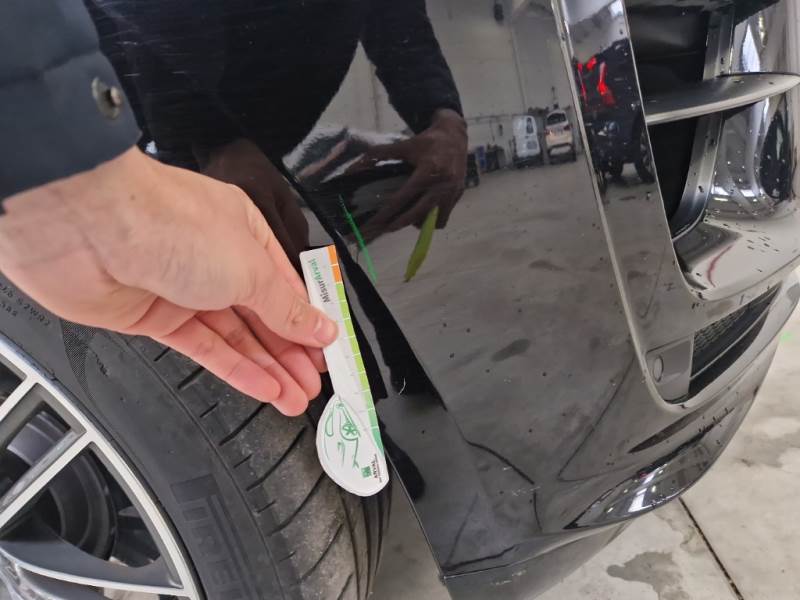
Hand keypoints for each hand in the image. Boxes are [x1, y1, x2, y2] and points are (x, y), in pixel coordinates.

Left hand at [0, 148, 335, 415]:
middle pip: (262, 314)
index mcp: (244, 232)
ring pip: (236, 337)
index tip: (328, 350)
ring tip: (296, 398)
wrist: (86, 229)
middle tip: (315, 384)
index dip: (308, 320)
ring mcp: (183, 289)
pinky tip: (261, 388)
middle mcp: (214, 258)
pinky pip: (204, 349)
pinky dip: (234, 370)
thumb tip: (319, 327)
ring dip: (268, 368)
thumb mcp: (249, 268)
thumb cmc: (168, 222)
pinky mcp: (154, 317)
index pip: (286, 285)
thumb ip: (285, 307)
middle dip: (291, 352)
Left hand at [349, 109, 467, 239]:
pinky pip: (443, 217)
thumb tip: (354, 167)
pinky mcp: (458, 196)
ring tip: (406, 217)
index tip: (375, 222)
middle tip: (385, 229)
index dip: (388, 211)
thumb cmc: (427, 141)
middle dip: (399, 224)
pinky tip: (422, 212)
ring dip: (418, 221)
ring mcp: (452, 192)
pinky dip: (431, 219)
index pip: (404, 196)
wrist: (455, 136)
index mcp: (428, 170)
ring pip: (432, 220)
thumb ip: (379, 154)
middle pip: (418, 213)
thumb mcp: (403, 145)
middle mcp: (442, 183)